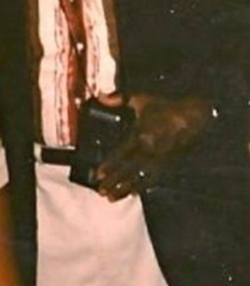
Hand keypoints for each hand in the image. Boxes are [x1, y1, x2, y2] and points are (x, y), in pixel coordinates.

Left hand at [96, 94, 212, 200]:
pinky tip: (131, 193)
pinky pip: (153, 179)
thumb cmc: (165, 108)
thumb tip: (102, 96)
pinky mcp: (168, 165)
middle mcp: (150, 150)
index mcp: (142, 135)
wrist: (195, 117)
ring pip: (140, 178)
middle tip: (100, 190)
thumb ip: (119, 99)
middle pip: (128, 170)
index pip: (122, 154)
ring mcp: (160, 160)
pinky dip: (140, 187)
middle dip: (114, 181)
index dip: (110, 165)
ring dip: (124, 188)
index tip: (98, 173)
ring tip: (110, 197)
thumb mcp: (141, 100)